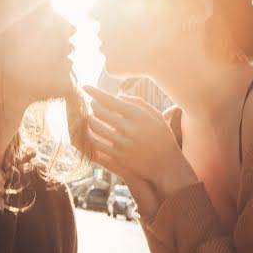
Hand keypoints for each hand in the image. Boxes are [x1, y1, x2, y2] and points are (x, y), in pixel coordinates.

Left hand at [83, 86, 198, 209]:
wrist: (167, 165)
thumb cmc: (162, 136)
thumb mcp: (155, 115)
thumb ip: (137, 102)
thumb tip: (117, 95)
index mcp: (138, 115)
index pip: (110, 100)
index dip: (95, 92)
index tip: (85, 87)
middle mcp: (129, 128)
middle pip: (100, 111)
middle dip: (93, 105)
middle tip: (91, 103)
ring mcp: (123, 143)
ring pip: (96, 127)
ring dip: (89, 119)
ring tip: (90, 116)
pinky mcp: (118, 156)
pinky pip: (97, 143)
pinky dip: (90, 135)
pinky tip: (89, 132)